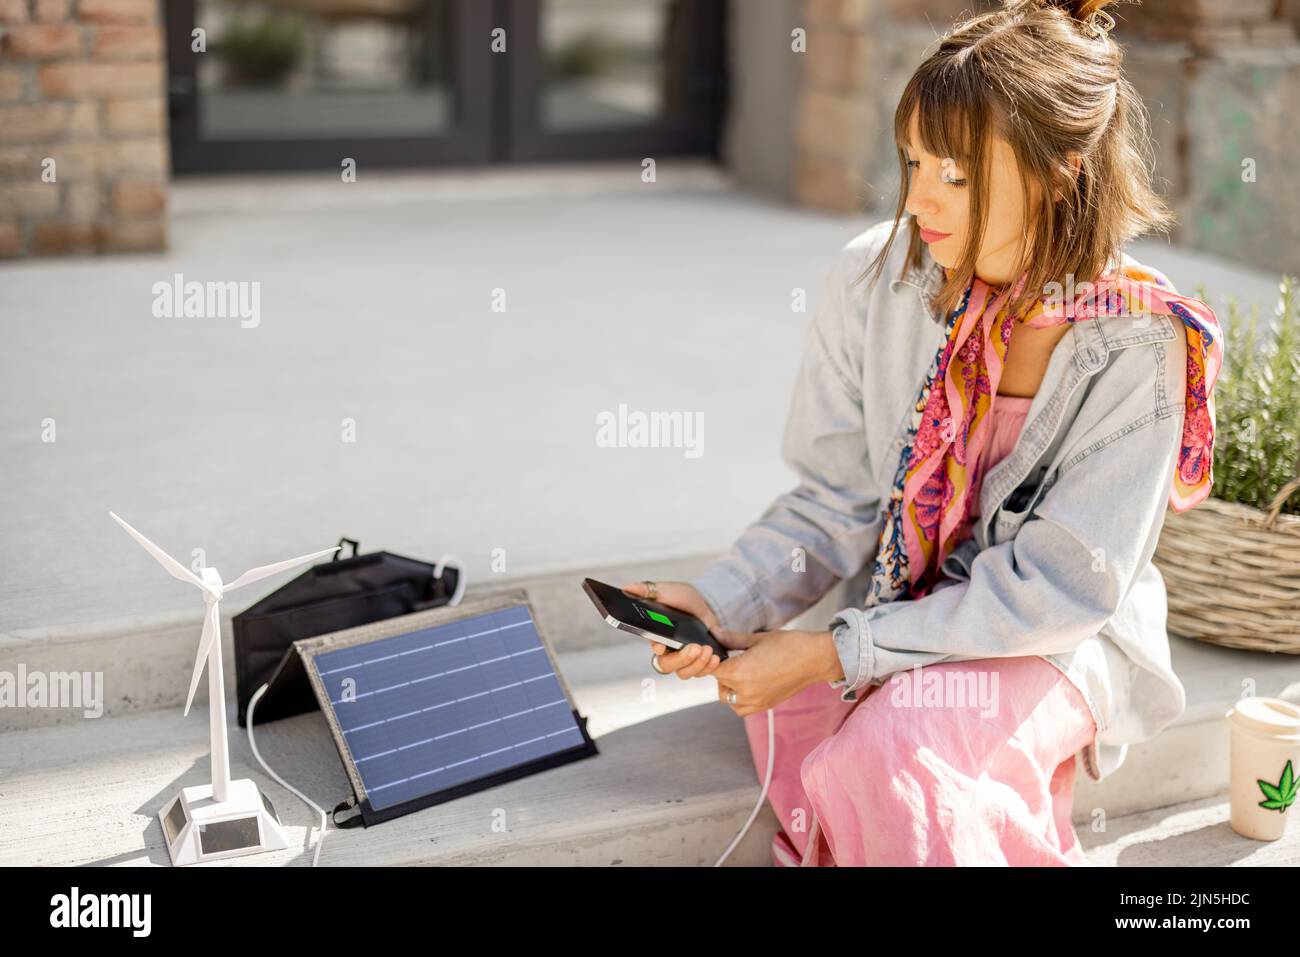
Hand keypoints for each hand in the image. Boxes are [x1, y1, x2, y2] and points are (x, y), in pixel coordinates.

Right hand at [619, 580, 750, 679]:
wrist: (705, 604)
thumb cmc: (681, 598)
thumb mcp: (664, 590)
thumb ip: (645, 589)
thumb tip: (626, 588)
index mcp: (655, 635)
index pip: (651, 647)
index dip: (656, 648)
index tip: (661, 645)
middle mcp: (667, 651)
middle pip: (667, 666)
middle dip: (681, 659)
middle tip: (695, 647)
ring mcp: (683, 658)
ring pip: (684, 673)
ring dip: (697, 664)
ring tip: (707, 650)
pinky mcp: (699, 661)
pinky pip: (701, 673)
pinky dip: (709, 667)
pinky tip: (715, 657)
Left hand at [714, 629, 844, 716]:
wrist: (815, 658)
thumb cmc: (789, 644)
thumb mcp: (757, 638)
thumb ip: (732, 639)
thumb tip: (714, 633)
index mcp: (739, 672)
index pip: (713, 669)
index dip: (715, 659)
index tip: (720, 652)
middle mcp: (745, 691)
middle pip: (720, 686)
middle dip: (722, 674)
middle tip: (732, 661)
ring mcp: (756, 701)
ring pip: (730, 701)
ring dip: (730, 689)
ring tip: (740, 674)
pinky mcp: (767, 705)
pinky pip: (744, 709)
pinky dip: (741, 700)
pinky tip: (749, 684)